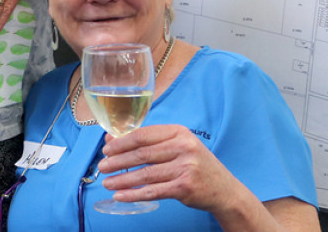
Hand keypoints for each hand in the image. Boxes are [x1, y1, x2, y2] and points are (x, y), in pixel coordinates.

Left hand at [98, 124, 245, 212]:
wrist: (225, 191)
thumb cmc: (196, 166)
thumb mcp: (178, 147)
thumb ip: (149, 142)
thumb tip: (112, 138)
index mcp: (179, 133)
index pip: (143, 135)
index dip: (121, 142)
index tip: (106, 149)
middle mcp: (184, 147)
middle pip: (142, 153)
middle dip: (118, 161)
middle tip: (102, 166)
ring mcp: (185, 167)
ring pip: (145, 173)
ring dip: (122, 179)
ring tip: (107, 182)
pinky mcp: (185, 187)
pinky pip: (153, 191)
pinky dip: (134, 194)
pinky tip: (120, 195)